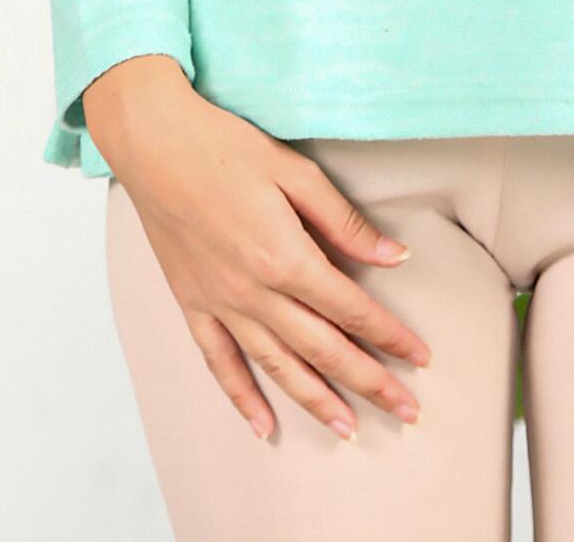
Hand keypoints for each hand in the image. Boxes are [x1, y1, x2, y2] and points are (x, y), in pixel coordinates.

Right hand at [85, 54, 430, 442]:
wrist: (153, 143)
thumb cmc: (225, 147)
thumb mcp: (295, 172)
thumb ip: (343, 221)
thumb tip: (394, 257)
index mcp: (285, 256)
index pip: (351, 309)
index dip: (390, 336)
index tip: (421, 358)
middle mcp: (254, 292)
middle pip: (323, 349)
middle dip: (369, 382)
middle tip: (407, 412)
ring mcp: (220, 303)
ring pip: (277, 366)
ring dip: (317, 402)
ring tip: (350, 430)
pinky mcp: (192, 304)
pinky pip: (219, 363)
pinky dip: (242, 398)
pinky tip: (262, 427)